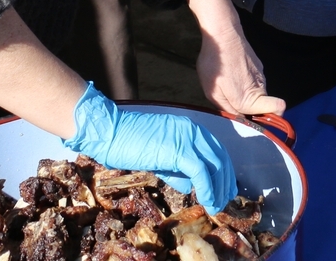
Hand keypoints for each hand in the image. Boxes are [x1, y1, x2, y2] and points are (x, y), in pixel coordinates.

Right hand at [64, 83, 236, 212]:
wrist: (110, 133)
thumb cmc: (129, 144)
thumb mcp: (160, 158)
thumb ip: (177, 170)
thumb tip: (190, 186)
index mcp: (191, 129)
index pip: (216, 151)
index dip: (223, 173)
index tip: (224, 190)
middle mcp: (194, 130)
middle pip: (221, 158)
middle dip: (225, 183)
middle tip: (223, 201)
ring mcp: (187, 138)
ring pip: (215, 166)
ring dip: (218, 190)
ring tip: (215, 207)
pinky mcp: (179, 150)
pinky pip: (200, 172)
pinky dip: (207, 189)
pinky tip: (206, 202)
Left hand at [189, 0, 285, 116]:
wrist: (223, 34)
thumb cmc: (216, 65)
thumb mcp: (213, 92)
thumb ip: (228, 109)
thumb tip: (239, 120)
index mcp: (251, 97)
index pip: (277, 110)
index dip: (267, 118)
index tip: (251, 119)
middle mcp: (261, 86)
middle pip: (262, 105)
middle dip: (249, 108)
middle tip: (230, 103)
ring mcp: (261, 74)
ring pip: (257, 91)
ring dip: (245, 93)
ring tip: (227, 85)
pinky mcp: (258, 64)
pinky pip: (254, 79)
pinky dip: (245, 80)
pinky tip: (231, 73)